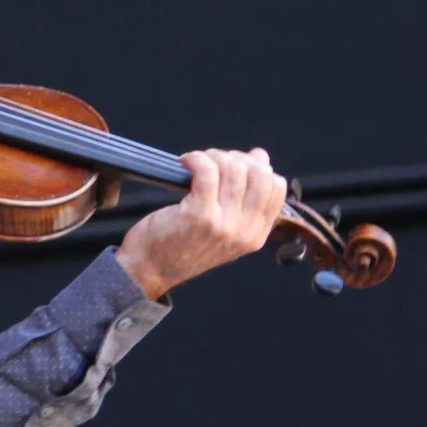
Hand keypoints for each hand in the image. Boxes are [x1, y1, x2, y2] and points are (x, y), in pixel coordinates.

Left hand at [115, 148, 288, 299]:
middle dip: (236, 158)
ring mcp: (224, 225)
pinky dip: (196, 159)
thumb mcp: (223, 229)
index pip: (277, 188)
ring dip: (212, 156)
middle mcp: (245, 232)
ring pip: (234, 170)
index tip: (235, 163)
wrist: (149, 269)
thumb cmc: (180, 245)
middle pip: (259, 174)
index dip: (258, 167)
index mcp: (255, 235)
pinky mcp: (200, 215)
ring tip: (195, 162)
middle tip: (212, 161)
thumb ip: (242, 198)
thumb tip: (259, 156)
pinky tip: (184, 162)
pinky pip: (207, 171)